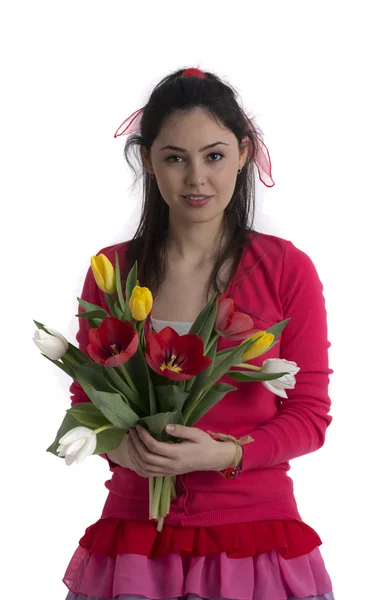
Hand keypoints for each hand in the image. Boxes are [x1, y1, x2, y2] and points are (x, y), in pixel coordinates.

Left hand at [117, 424, 235, 477]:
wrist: (212, 459)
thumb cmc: (205, 444)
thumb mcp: (196, 433)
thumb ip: (181, 430)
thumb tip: (165, 427)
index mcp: (178, 454)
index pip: (154, 446)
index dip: (143, 436)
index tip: (139, 426)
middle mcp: (171, 465)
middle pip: (146, 457)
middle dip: (135, 443)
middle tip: (131, 431)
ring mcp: (168, 471)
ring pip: (144, 467)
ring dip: (134, 454)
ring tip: (130, 441)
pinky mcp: (167, 474)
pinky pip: (148, 473)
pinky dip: (138, 465)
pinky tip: (135, 455)